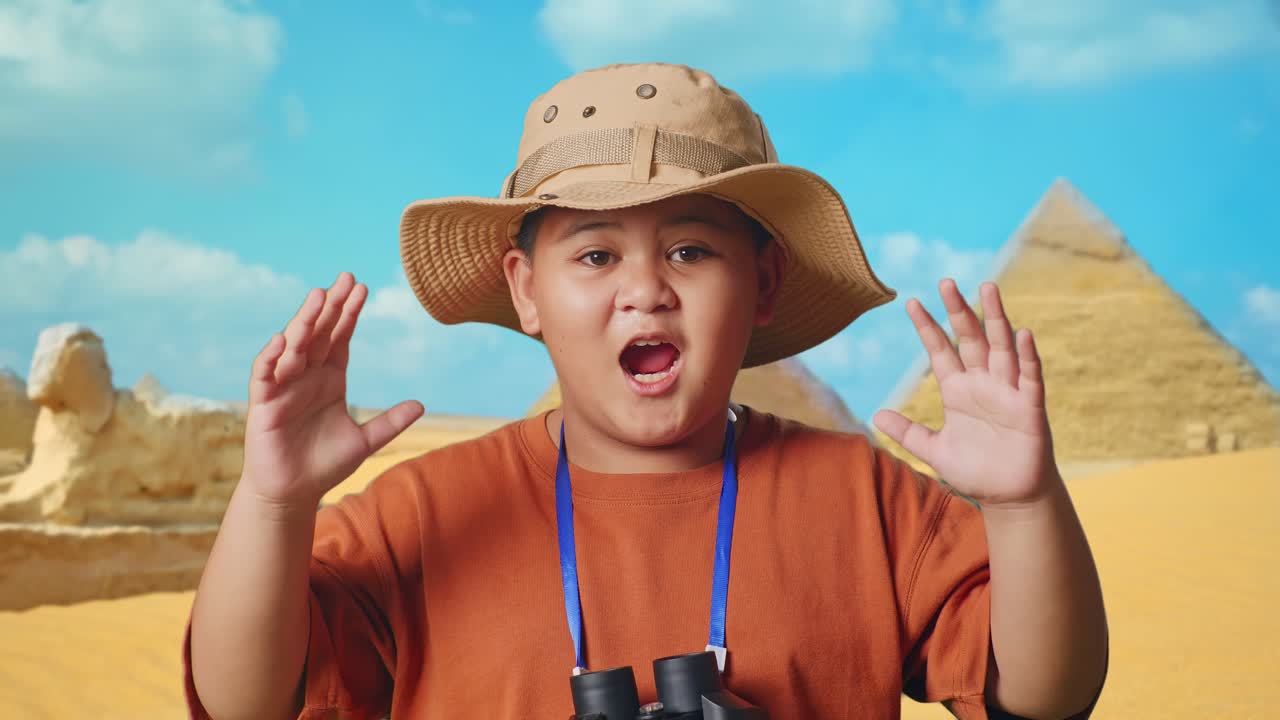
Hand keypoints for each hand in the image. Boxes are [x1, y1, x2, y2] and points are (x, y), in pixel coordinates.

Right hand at [240, 271, 423, 506]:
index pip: (341, 338)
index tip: (362, 288)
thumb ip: (390, 423)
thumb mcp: (363, 442)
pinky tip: (284, 339)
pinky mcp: (264, 403)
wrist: (294, 493)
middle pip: (319, 333)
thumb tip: (421, 405)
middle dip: (331, 306)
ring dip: (304, 322)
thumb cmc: (324, 465)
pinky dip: (273, 357)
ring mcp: (284, 386)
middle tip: (344, 278)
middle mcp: (307, 376)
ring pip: (294, 347)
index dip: (350, 314)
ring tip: (318, 297)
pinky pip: (266, 374)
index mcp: (330, 379)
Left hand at [872, 279, 1058, 507]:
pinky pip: (1029, 377)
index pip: (939, 351)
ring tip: (987, 288)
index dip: (927, 328)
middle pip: (969, 339)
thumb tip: (876, 415)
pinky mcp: (1029, 408)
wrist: (1010, 496)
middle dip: (958, 311)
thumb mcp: (934, 451)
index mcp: (957, 390)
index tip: (910, 303)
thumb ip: (908, 433)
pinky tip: (1023, 334)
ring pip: (1001, 347)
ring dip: (996, 318)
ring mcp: (1007, 392)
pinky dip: (1027, 357)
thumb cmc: (975, 470)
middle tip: (946, 282)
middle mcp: (982, 384)